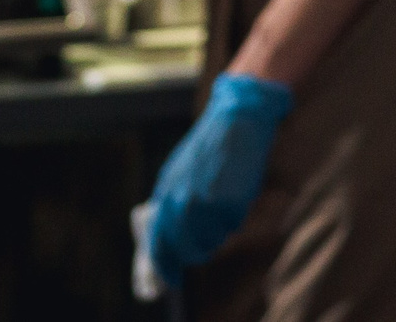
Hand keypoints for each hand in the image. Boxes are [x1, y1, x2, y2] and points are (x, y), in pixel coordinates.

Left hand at [143, 72, 292, 287]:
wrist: (237, 118)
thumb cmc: (209, 146)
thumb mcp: (179, 171)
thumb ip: (172, 202)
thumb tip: (171, 235)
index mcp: (165, 192)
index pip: (158, 242)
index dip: (164, 264)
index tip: (169, 277)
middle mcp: (182, 202)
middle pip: (186, 247)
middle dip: (196, 251)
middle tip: (204, 247)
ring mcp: (206, 203)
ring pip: (211, 239)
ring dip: (218, 233)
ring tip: (223, 212)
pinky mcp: (230, 202)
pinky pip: (231, 225)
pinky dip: (234, 218)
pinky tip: (235, 197)